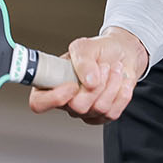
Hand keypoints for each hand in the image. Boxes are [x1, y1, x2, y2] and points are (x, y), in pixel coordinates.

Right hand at [29, 27, 148, 124]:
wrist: (122, 54)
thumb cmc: (99, 50)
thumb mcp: (86, 46)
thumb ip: (83, 60)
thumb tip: (89, 81)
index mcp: (51, 84)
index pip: (39, 103)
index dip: (55, 98)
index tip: (73, 84)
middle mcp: (65, 102)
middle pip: (77, 107)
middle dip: (97, 84)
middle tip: (104, 65)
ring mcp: (84, 111)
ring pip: (99, 108)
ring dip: (112, 84)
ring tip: (113, 68)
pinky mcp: (102, 116)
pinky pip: (113, 112)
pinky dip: (121, 93)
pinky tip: (121, 81)